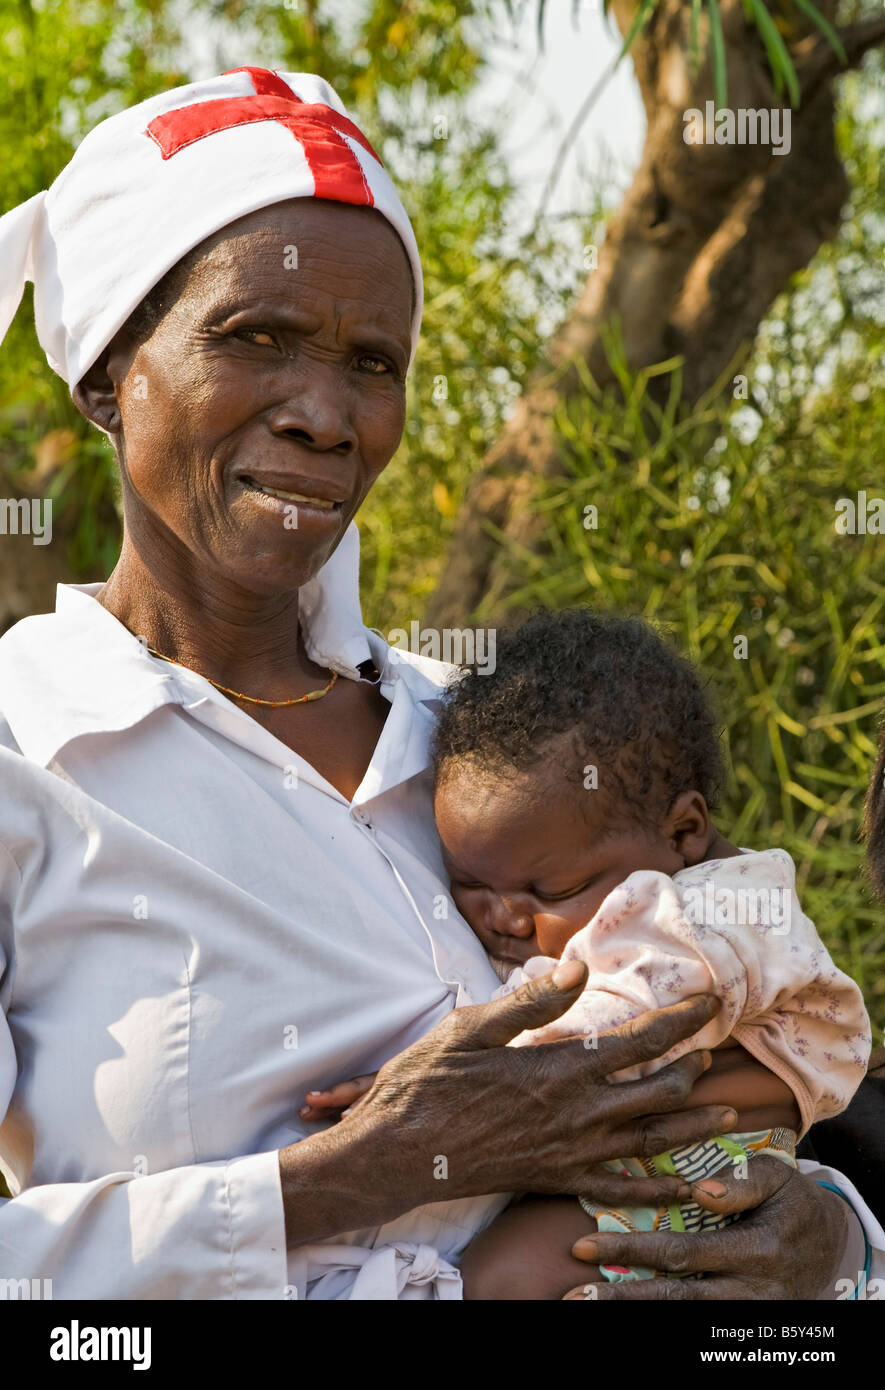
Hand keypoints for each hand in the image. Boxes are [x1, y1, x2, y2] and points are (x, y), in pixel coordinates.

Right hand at [279, 962, 738, 1245]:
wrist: (400, 1152)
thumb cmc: (430, 1082)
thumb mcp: (473, 1025)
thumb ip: (532, 999)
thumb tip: (580, 967)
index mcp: (561, 1067)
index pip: (640, 1039)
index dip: (682, 1017)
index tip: (710, 997)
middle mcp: (578, 1112)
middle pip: (658, 1088)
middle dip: (694, 1065)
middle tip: (715, 1046)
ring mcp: (571, 1150)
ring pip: (651, 1138)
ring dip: (693, 1123)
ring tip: (727, 1112)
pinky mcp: (557, 1178)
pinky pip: (621, 1188)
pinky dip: (659, 1189)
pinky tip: (683, 1187)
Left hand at [563, 1157, 849, 1298]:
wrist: (832, 1246)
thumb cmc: (793, 1201)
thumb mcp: (778, 1178)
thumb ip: (742, 1182)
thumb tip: (700, 1191)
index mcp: (757, 1248)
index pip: (683, 1254)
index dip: (632, 1252)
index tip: (584, 1245)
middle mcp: (751, 1290)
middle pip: (675, 1298)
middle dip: (620, 1297)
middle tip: (572, 1295)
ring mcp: (748, 1314)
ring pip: (684, 1317)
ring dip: (634, 1313)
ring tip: (585, 1307)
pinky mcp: (743, 1326)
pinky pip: (697, 1327)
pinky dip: (660, 1319)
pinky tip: (623, 1310)